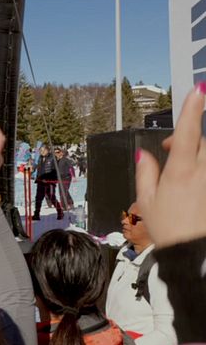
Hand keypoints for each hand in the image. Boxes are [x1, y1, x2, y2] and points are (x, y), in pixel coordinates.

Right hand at [136, 84, 205, 247]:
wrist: (193, 254)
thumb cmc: (168, 230)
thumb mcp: (146, 201)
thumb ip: (146, 173)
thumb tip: (144, 154)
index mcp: (179, 173)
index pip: (186, 134)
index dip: (192, 110)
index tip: (198, 90)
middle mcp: (201, 174)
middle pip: (201, 142)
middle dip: (188, 138)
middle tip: (169, 149)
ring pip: (205, 156)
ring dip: (195, 154)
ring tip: (181, 170)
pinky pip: (205, 171)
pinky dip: (197, 170)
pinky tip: (190, 186)